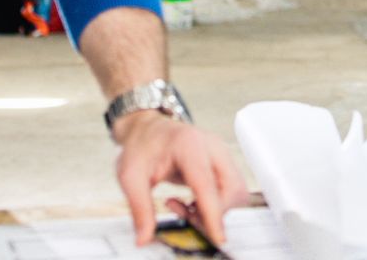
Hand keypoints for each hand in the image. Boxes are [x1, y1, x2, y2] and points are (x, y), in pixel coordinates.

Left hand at [111, 112, 247, 246]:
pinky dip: (216, 205)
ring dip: (216, 210)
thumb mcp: (130, 176)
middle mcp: (212, 146)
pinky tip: (193, 201)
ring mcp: (221, 153)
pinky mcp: (224, 162)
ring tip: (187, 207)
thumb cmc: (141, 147)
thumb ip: (140, 208)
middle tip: (187, 216)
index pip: (207, 183)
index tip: (217, 236)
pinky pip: (231, 191)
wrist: (148, 130)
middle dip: (214, 213)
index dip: (213, 212)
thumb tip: (144, 237)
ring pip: (236, 192)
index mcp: (188, 144)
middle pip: (231, 189)